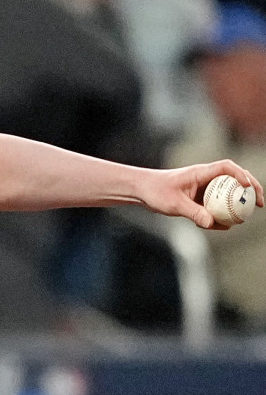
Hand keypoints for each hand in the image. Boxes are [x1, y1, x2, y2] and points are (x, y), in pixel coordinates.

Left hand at [140, 160, 263, 229]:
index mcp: (201, 172)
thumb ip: (194, 213)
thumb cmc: (155, 191)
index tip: (248, 187)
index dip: (241, 175)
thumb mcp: (174, 204)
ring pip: (227, 194)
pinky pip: (215, 206)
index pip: (227, 167)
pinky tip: (220, 226)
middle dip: (251, 189)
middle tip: (261, 203)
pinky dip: (220, 215)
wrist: (141, 191)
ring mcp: (204, 188)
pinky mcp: (199, 199)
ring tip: (243, 218)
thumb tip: (212, 224)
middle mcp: (205, 178)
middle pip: (235, 179)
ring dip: (237, 204)